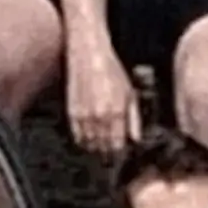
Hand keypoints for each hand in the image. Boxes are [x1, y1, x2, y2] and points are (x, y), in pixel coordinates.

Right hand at [65, 30, 136, 167]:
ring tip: (103, 147)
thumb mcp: (130, 92)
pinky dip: (84, 141)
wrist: (88, 52)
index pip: (118, 146)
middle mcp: (99, 117)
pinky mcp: (71, 112)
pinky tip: (90, 138)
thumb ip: (133, 118)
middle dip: (109, 154)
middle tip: (113, 154)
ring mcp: (83, 116)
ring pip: (90, 145)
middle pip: (103, 149)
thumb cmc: (112, 70)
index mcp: (116, 112)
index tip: (124, 154)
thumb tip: (136, 140)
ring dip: (96, 148)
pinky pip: (77, 136)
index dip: (121, 153)